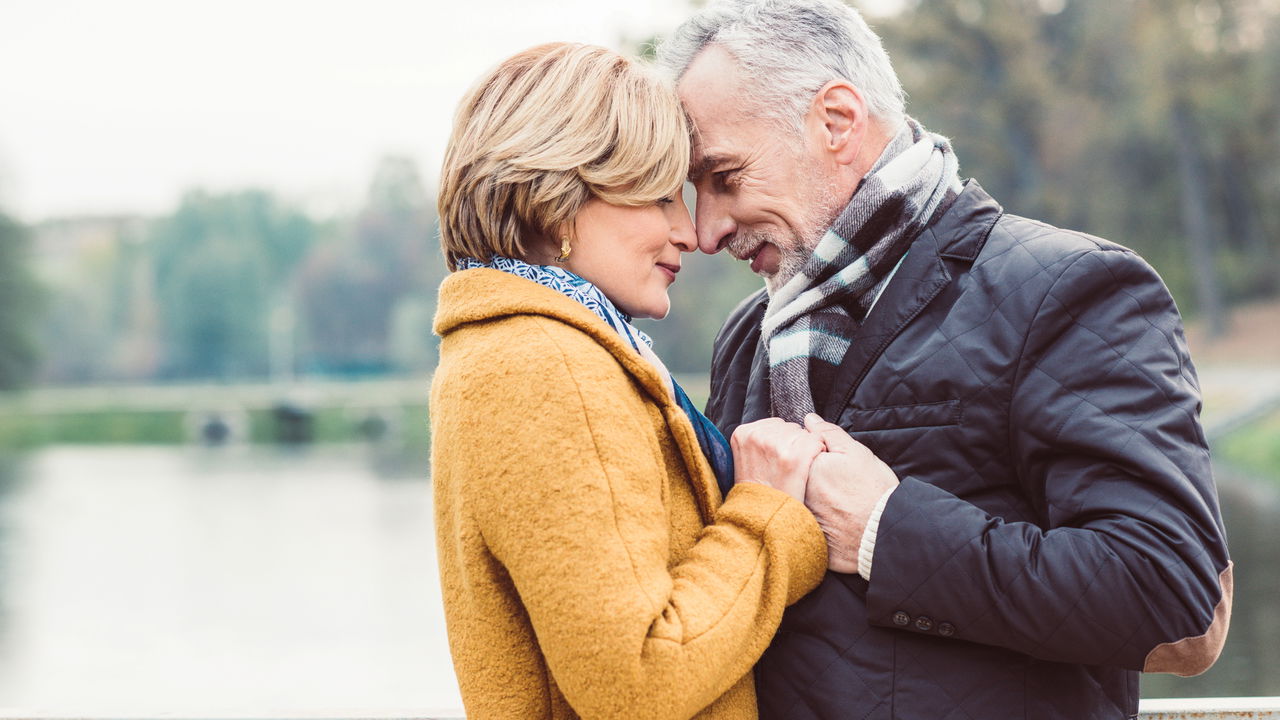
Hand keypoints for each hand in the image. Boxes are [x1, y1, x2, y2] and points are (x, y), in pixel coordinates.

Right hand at [730, 418, 824, 502]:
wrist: (761, 520)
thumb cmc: (756, 493)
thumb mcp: (744, 462)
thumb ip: (756, 441)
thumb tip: (777, 427)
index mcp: (742, 433)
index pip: (774, 424)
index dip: (782, 441)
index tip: (778, 458)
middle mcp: (758, 435)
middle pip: (790, 427)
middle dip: (794, 443)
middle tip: (787, 467)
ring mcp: (777, 445)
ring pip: (804, 434)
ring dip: (807, 449)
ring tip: (795, 470)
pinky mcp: (795, 457)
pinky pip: (816, 443)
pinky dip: (818, 454)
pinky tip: (807, 470)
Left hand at [802, 413, 899, 573]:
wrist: (884, 533)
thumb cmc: (874, 492)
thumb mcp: (856, 453)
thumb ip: (829, 433)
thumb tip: (809, 420)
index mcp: (806, 468)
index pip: (799, 453)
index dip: (817, 454)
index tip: (834, 464)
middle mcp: (798, 492)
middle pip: (798, 476)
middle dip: (813, 475)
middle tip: (839, 484)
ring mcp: (801, 515)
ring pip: (802, 498)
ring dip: (814, 496)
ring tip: (839, 501)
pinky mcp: (808, 534)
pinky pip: (807, 521)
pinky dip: (818, 517)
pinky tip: (835, 518)